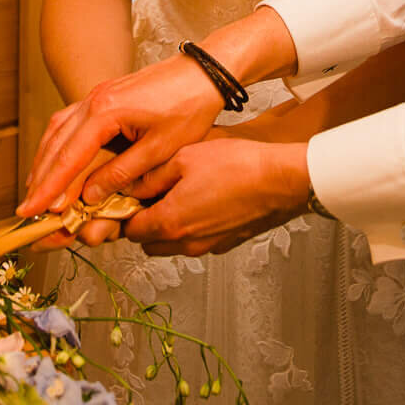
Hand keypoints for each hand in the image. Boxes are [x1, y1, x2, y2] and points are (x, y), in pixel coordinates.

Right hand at [19, 55, 221, 218]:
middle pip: (55, 144)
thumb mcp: (158, 149)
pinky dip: (58, 145)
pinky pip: (70, 122)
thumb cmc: (189, 107)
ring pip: (58, 131)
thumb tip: (90, 197)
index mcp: (105, 112)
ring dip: (45, 161)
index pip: (69, 158)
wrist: (204, 73)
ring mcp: (96, 95)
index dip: (49, 189)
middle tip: (27, 210)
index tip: (34, 212)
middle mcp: (93, 100)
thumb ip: (121, 174)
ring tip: (36, 190)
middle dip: (40, 179)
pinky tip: (56, 160)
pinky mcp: (104, 95)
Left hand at [121, 139, 311, 256]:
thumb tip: (129, 188)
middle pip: (148, 243)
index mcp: (169, 222)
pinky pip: (196, 242)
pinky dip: (191, 228)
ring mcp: (207, 247)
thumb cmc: (235, 165)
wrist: (280, 180)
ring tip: (179, 195)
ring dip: (167, 227)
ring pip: (172, 245)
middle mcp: (185, 243)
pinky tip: (203, 201)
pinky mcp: (225, 244)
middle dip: (144, 222)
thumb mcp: (183, 158)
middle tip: (152, 196)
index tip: (129, 197)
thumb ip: (151, 177)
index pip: (129, 231)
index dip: (125, 212)